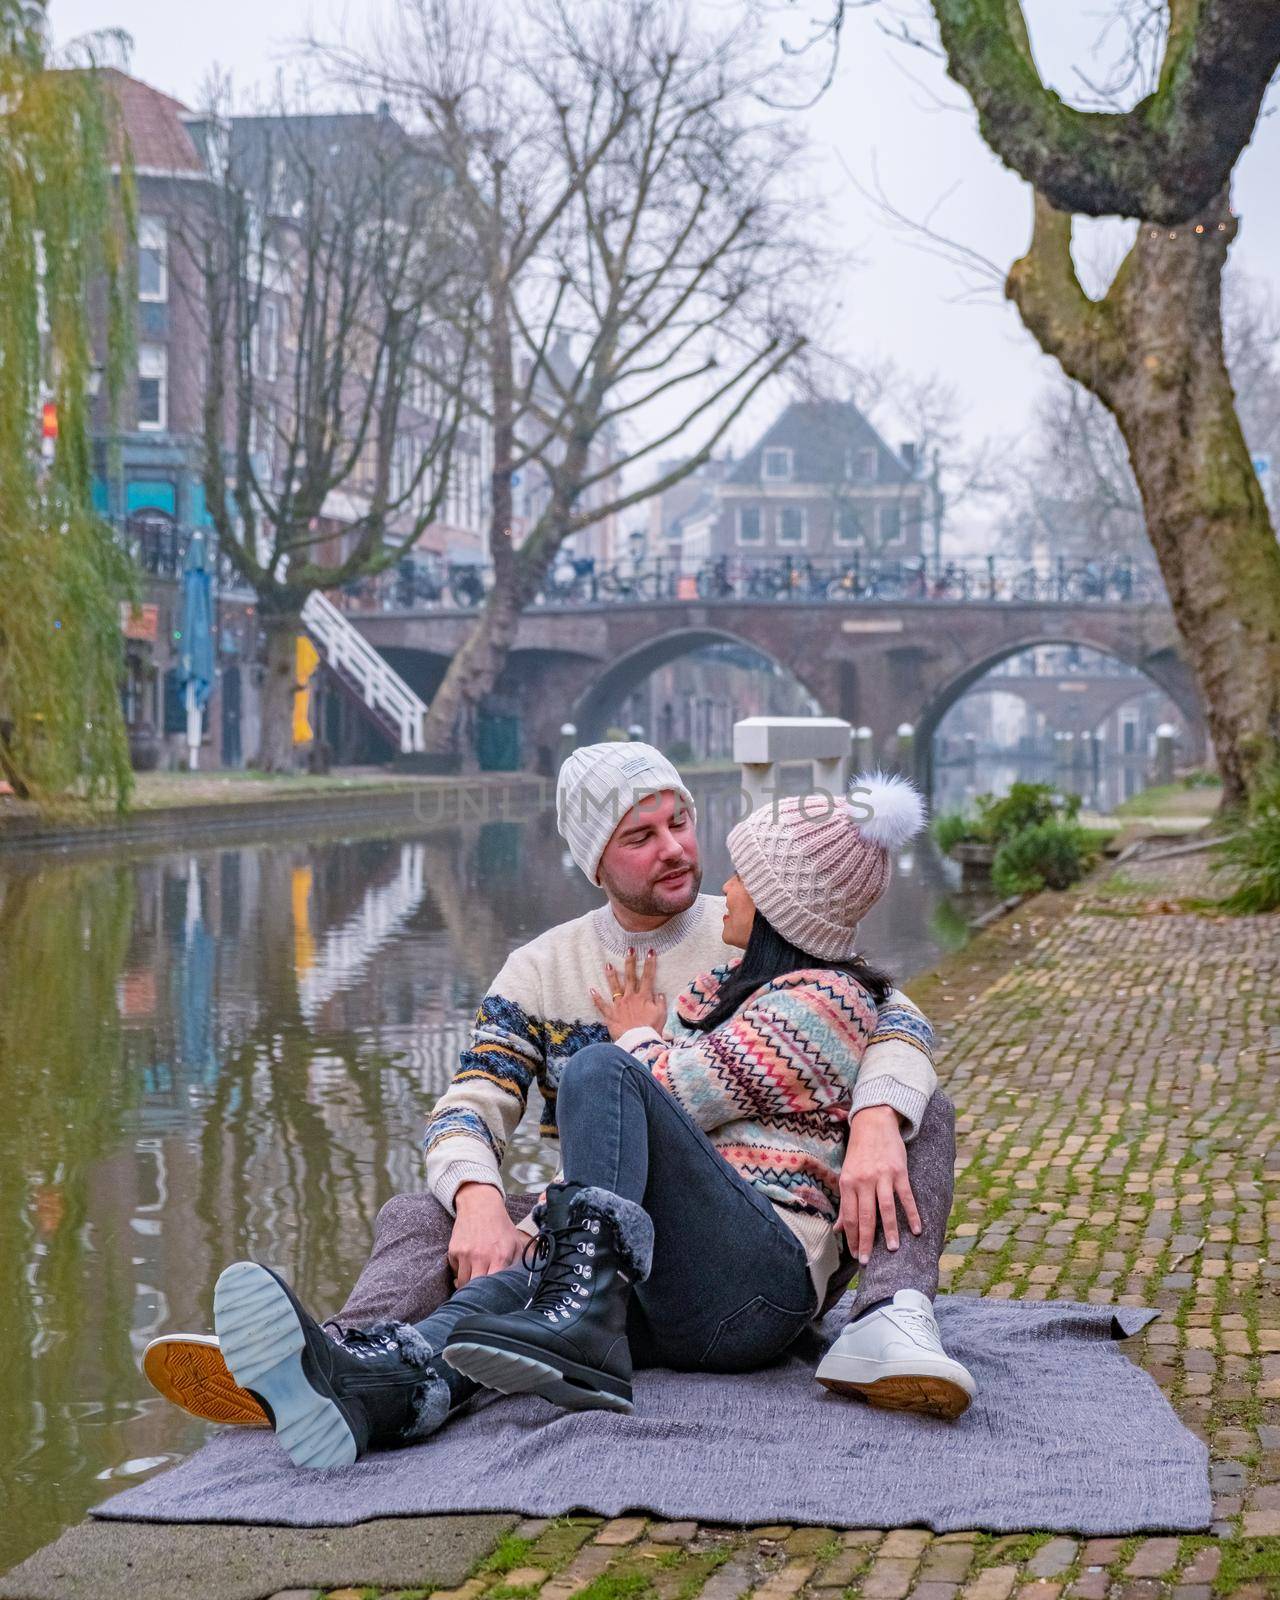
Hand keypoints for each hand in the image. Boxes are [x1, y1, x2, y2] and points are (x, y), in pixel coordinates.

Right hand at [449, 1183, 523, 1287]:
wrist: (480, 1205)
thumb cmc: (500, 1227)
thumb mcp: (516, 1243)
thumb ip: (520, 1264)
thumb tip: (523, 1286)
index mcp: (500, 1256)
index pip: (494, 1287)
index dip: (493, 1297)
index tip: (495, 1301)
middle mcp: (481, 1256)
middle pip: (475, 1289)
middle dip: (478, 1295)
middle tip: (482, 1296)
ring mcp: (465, 1254)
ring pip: (463, 1284)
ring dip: (468, 1286)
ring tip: (476, 1279)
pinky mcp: (453, 1251)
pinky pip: (455, 1272)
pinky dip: (460, 1273)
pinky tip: (468, 1264)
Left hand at [589, 946, 667, 1040]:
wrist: (638, 1042)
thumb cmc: (651, 1030)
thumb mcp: (661, 1015)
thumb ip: (661, 1003)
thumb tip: (660, 993)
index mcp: (644, 997)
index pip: (648, 977)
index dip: (650, 963)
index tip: (649, 951)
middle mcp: (631, 997)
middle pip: (631, 977)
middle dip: (630, 962)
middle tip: (629, 950)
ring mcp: (619, 1005)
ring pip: (615, 987)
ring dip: (611, 975)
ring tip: (607, 964)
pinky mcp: (611, 1015)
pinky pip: (602, 1005)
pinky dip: (596, 998)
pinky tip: (591, 989)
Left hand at [836, 1105, 921, 1265]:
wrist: (874, 1123)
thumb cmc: (859, 1153)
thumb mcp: (846, 1176)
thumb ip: (845, 1203)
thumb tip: (838, 1230)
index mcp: (847, 1183)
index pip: (849, 1217)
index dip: (852, 1238)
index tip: (856, 1255)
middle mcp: (863, 1181)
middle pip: (865, 1217)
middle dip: (867, 1241)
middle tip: (869, 1261)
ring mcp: (882, 1176)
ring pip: (886, 1209)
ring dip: (890, 1231)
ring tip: (894, 1249)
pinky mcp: (899, 1172)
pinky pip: (906, 1197)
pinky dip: (912, 1214)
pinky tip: (917, 1229)